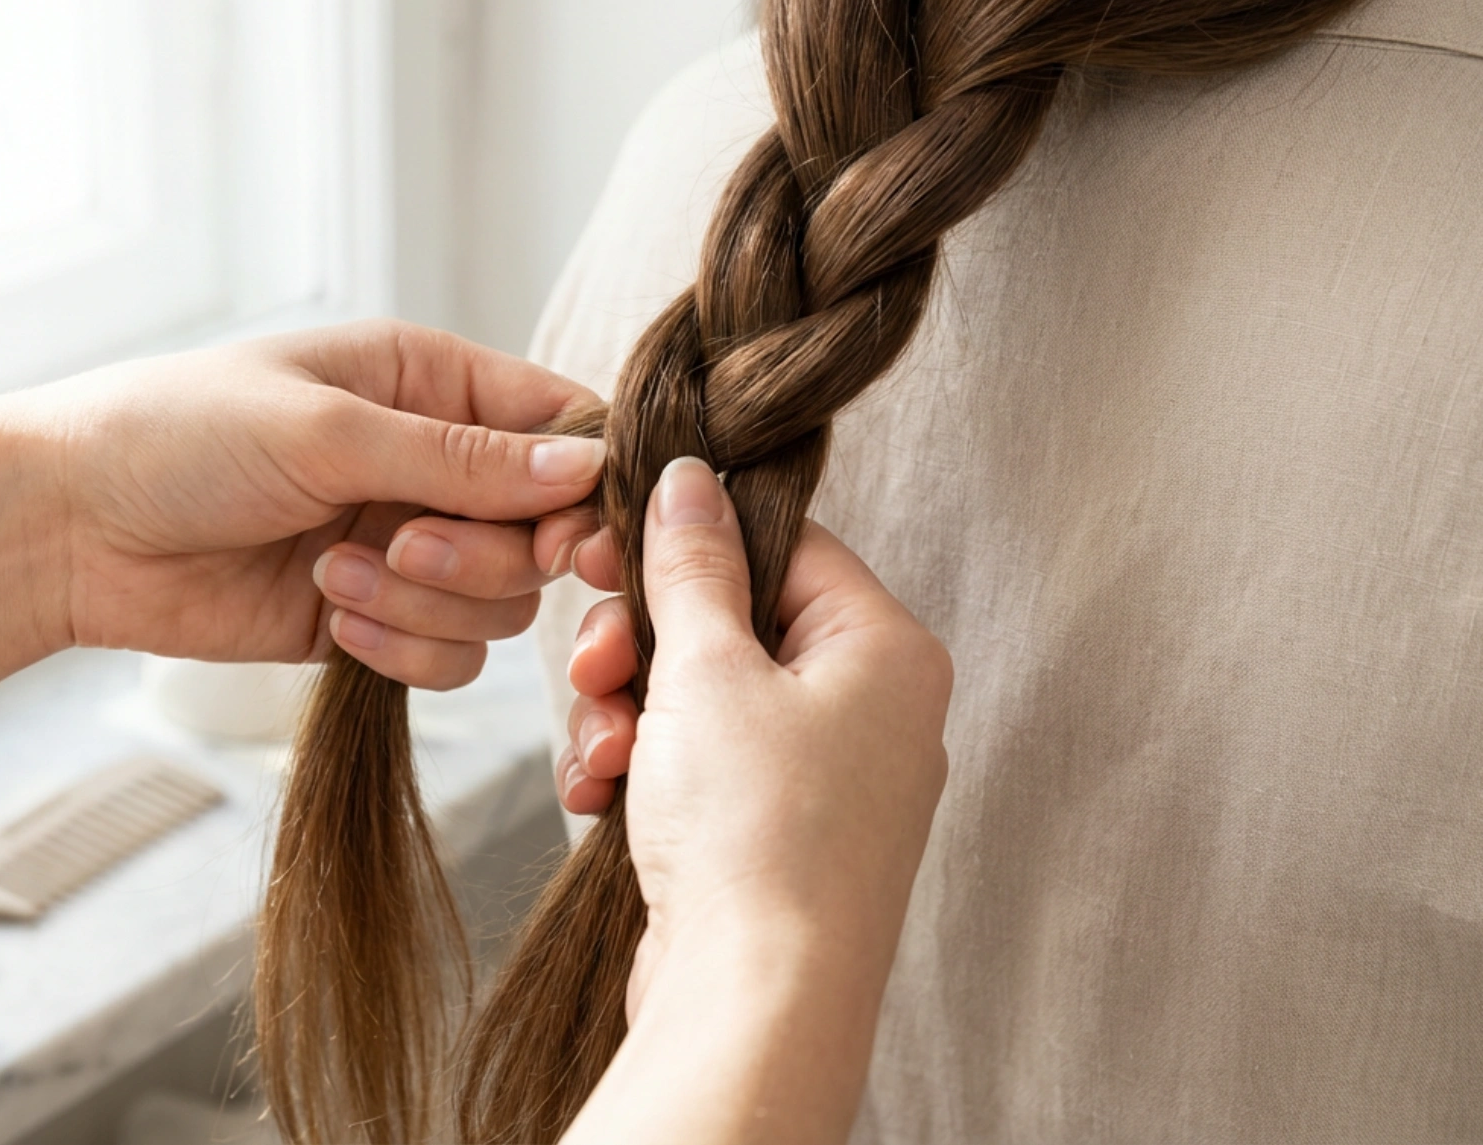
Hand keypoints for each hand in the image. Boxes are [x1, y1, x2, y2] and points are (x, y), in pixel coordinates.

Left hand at [15, 320, 603, 686]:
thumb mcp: (326, 429)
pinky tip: (328, 617)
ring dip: (425, 602)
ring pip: (499, 604)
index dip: (582, 488)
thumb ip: (461, 459)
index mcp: (431, 382)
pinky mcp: (372, 618)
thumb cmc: (179, 435)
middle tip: (400, 541)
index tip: (569, 541)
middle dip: (480, 554)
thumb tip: (586, 470)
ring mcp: (404, 545)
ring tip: (331, 575)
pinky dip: (402, 650)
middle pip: (541, 532)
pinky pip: (448, 657)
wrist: (68, 529)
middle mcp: (432, 464)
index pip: (559, 427)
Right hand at [557, 457, 950, 1015]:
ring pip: (705, 700)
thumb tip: (690, 481)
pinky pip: (703, 769)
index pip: (785, 546)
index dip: (689, 547)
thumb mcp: (708, 670)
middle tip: (596, 664)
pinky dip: (646, 772)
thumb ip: (693, 567)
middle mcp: (872, 712)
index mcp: (885, 651)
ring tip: (603, 752)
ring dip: (630, 713)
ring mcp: (827, 782)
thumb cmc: (754, 833)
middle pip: (735, 625)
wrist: (754, 1002)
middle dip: (644, 645)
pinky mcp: (777, 839)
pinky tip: (598, 795)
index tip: (610, 556)